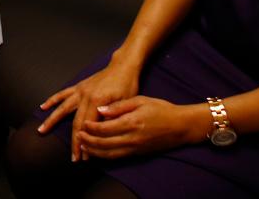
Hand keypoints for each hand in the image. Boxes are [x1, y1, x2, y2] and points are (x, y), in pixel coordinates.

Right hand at [36, 55, 140, 160]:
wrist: (123, 66)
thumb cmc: (127, 85)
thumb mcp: (125, 103)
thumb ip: (112, 116)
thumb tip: (100, 129)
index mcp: (97, 101)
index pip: (89, 127)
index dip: (86, 143)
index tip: (84, 157)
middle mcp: (85, 96)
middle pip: (75, 122)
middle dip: (73, 141)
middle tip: (73, 157)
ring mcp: (80, 90)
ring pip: (63, 107)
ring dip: (52, 120)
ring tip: (41, 130)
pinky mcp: (79, 86)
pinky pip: (63, 94)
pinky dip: (52, 100)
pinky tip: (43, 106)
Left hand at [75, 96, 207, 160]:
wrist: (181, 126)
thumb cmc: (162, 109)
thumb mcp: (140, 100)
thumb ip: (119, 106)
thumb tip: (101, 110)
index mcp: (131, 123)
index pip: (104, 128)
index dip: (91, 127)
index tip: (83, 123)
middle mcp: (132, 138)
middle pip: (104, 143)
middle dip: (88, 141)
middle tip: (78, 136)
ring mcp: (135, 148)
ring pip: (109, 153)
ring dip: (94, 151)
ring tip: (84, 145)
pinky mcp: (138, 153)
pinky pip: (118, 157)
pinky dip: (105, 156)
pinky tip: (98, 152)